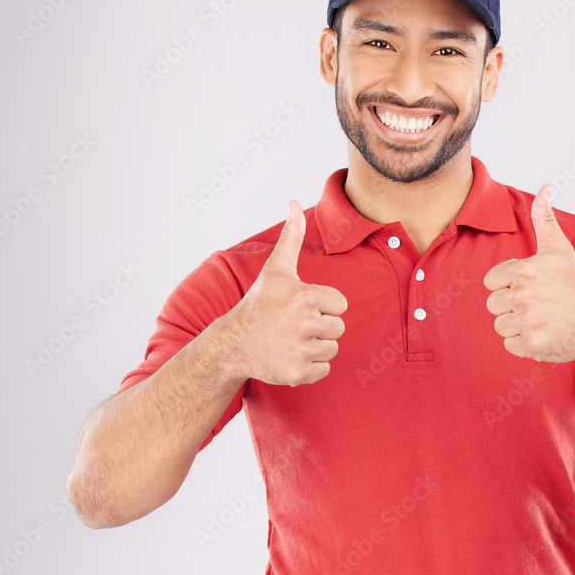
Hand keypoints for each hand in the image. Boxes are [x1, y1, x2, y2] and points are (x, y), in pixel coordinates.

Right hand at [223, 200, 347, 385]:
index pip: (341, 304)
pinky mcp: (300, 373)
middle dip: (320, 327)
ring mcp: (303, 350)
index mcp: (307, 296)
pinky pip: (324, 369)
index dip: (324, 306)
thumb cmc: (259, 303)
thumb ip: (292, 236)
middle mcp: (307, 323)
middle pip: (338, 328)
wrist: (234, 342)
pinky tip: (290, 356)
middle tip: (294, 325)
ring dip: (316, 347)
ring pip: (332, 349)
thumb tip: (294, 202)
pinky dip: (311, 367)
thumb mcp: (276, 269)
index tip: (300, 307)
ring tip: (291, 340)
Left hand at [483, 185, 574, 362]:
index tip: (531, 288)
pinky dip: (523, 343)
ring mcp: (527, 322)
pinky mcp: (530, 345)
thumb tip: (546, 187)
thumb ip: (545, 218)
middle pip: (493, 305)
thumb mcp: (559, 249)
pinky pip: (509, 344)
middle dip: (512, 307)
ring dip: (517, 325)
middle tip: (538, 305)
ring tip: (541, 319)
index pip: (491, 282)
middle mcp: (522, 296)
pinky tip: (543, 333)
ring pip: (500, 326)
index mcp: (524, 271)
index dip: (508, 286)